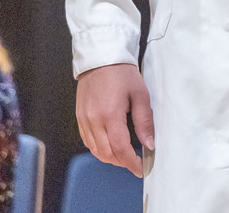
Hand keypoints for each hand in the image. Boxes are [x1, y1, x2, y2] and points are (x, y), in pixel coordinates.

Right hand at [76, 62, 152, 176]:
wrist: (101, 59)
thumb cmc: (123, 74)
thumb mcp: (141, 95)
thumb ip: (144, 122)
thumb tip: (149, 144)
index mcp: (110, 115)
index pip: (120, 148)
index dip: (131, 162)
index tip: (141, 169)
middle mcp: (93, 121)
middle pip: (106, 153)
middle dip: (122, 162)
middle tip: (136, 163)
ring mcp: (83, 121)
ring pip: (95, 150)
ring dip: (110, 158)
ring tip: (126, 157)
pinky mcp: (79, 118)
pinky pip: (88, 142)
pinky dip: (99, 149)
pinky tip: (110, 147)